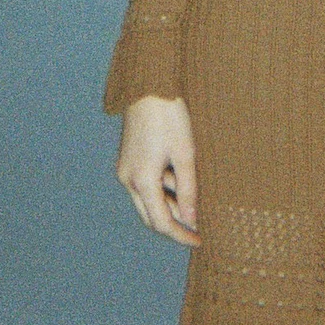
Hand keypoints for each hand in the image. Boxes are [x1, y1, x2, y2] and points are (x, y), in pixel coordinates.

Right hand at [116, 94, 201, 247]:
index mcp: (141, 180)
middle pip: (150, 215)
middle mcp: (127, 179)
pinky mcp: (128, 159)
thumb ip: (188, 189)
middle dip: (174, 223)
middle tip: (198, 226)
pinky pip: (144, 185)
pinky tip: (180, 180)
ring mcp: (125, 169)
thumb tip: (190, 220)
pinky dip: (162, 189)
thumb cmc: (170, 115)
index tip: (199, 240)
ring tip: (194, 196)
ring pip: (147, 200)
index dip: (181, 234)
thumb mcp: (185, 153)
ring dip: (169, 204)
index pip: (161, 222)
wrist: (150, 85)